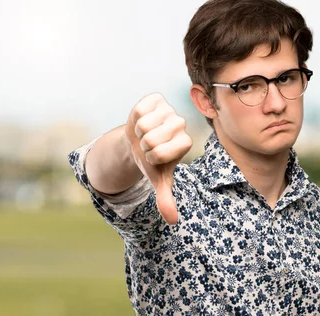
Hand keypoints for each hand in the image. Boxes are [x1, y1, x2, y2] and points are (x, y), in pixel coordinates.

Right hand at [125, 93, 191, 223]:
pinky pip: (141, 108)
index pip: (161, 152)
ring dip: (138, 132)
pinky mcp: (157, 99)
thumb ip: (166, 198)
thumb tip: (172, 220)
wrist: (139, 141)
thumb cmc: (152, 161)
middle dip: (143, 145)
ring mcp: (170, 110)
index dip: (151, 157)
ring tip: (144, 134)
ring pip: (144, 123)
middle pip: (152, 138)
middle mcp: (181, 124)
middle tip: (147, 145)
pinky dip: (135, 116)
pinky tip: (142, 120)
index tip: (153, 157)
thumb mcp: (158, 179)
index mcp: (185, 143)